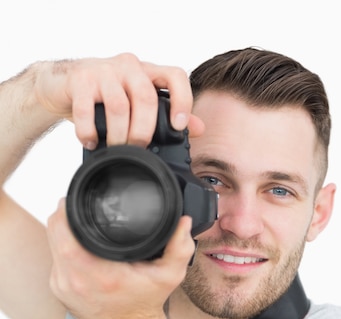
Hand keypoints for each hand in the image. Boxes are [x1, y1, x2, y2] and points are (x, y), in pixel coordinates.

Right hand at [34, 52, 204, 148]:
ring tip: (115, 149)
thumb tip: (198, 128)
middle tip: (138, 148)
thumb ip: (167, 113)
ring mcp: (103, 71)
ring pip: (119, 105)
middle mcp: (129, 66)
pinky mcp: (80, 80)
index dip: (182, 100)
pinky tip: (91, 142)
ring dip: (119, 135)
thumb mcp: (137, 102)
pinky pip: (86, 109)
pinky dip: (89, 131)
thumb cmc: (105, 95)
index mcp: (147, 72)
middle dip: (144, 130)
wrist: (62, 85)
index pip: (175, 75)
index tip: (178, 126)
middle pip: (146, 97)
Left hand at [47, 198, 194, 318]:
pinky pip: (54, 255)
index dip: (68, 210)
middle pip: (54, 230)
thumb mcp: (170, 276)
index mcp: (99, 273)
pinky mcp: (58, 287)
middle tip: (82, 205)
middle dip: (65, 213)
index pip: (65, 230)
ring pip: (51, 241)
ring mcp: (62, 285)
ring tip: (82, 221)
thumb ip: (179, 248)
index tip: (81, 200)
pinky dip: (64, 245)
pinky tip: (80, 244)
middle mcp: (75, 280)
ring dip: (63, 228)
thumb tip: (183, 221)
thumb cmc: (146, 303)